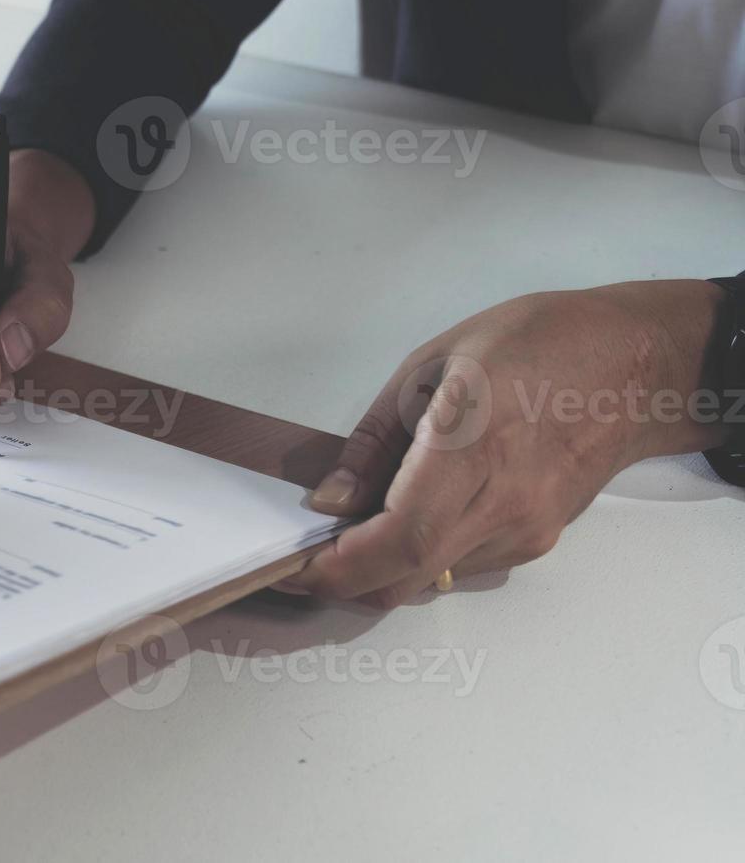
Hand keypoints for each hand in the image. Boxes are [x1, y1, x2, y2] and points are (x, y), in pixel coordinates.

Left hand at [283, 280, 724, 607]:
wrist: (635, 368)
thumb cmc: (536, 345)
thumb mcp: (431, 365)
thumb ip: (373, 442)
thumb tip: (329, 499)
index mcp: (472, 445)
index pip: (399, 537)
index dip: (338, 566)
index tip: (292, 567)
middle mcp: (504, 502)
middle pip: (406, 577)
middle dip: (341, 581)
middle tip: (298, 560)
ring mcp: (525, 529)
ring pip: (429, 579)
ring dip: (376, 569)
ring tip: (343, 532)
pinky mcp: (536, 540)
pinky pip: (459, 566)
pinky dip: (416, 557)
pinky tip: (399, 520)